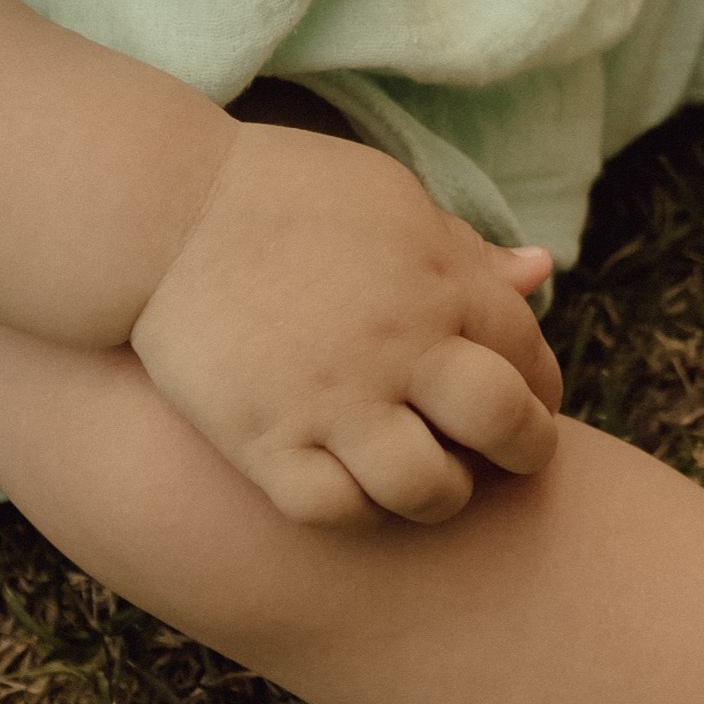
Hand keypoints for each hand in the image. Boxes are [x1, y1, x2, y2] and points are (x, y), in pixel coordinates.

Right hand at [130, 124, 563, 525]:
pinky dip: (357, 510)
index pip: (530, 355)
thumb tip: (541, 273)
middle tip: (501, 457)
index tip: (523, 401)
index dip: (538, 388)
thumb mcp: (390, 197)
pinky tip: (354, 487)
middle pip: (506, 428)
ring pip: (427, 488)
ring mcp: (333, 399)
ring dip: (442, 493)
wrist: (163, 212)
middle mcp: (401, 347)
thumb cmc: (282, 193)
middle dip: (522, 451)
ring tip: (426, 479)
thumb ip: (465, 248)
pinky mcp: (265, 440)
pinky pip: (335, 509)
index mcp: (442, 281)